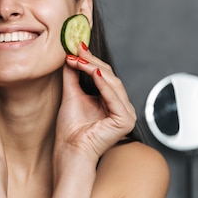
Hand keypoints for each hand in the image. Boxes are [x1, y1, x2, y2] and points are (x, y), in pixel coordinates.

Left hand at [55, 42, 136, 166]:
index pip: (104, 75)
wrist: (69, 151)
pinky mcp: (125, 121)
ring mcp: (127, 115)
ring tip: (78, 59)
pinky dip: (103, 83)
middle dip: (92, 61)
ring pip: (112, 83)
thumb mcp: (71, 95)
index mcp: (112, 103)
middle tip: (77, 49)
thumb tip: (71, 55)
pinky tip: (92, 72)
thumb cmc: (70, 130)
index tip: (77, 47)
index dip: (91, 60)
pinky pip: (114, 97)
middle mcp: (123, 108)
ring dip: (94, 68)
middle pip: (110, 77)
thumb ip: (73, 75)